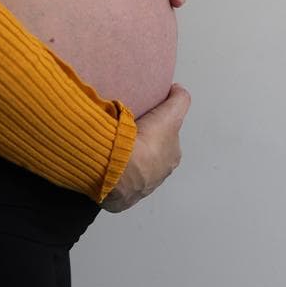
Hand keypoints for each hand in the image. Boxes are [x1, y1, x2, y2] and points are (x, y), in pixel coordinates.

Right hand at [100, 83, 191, 212]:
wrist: (120, 168)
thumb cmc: (146, 143)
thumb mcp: (171, 114)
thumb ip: (179, 100)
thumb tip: (178, 89)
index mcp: (172, 157)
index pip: (167, 139)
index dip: (158, 128)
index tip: (145, 121)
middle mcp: (159, 175)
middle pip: (150, 154)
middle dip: (141, 145)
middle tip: (126, 131)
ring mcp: (139, 188)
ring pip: (133, 169)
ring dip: (126, 159)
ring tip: (113, 145)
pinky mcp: (120, 197)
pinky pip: (116, 182)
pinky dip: (112, 173)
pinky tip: (105, 162)